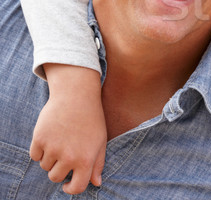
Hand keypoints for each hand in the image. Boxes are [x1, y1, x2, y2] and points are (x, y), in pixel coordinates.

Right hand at [29, 64, 106, 193]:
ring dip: (49, 158)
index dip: (71, 189)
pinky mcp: (39, 139)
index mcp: (86, 160)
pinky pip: (34, 155)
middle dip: (58, 169)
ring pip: (44, 166)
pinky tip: (50, 136)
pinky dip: (39, 149)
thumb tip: (96, 183)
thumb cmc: (92, 120)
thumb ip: (97, 164)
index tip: (68, 185)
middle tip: (64, 154)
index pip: (76, 188)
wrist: (77, 96)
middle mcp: (69, 157)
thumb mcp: (100, 141)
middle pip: (55, 177)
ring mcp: (53, 148)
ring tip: (60, 140)